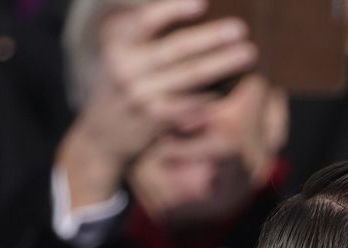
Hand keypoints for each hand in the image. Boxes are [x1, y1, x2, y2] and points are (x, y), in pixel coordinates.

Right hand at [58, 0, 256, 206]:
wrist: (100, 134)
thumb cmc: (120, 83)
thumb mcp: (118, 51)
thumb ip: (142, 31)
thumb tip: (191, 9)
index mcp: (118, 44)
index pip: (146, 20)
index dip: (174, 10)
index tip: (202, 4)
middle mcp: (126, 67)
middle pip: (177, 48)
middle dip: (212, 37)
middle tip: (241, 29)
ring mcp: (140, 94)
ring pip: (189, 75)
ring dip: (221, 64)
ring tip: (247, 53)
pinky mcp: (152, 119)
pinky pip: (190, 104)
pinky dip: (211, 95)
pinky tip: (232, 87)